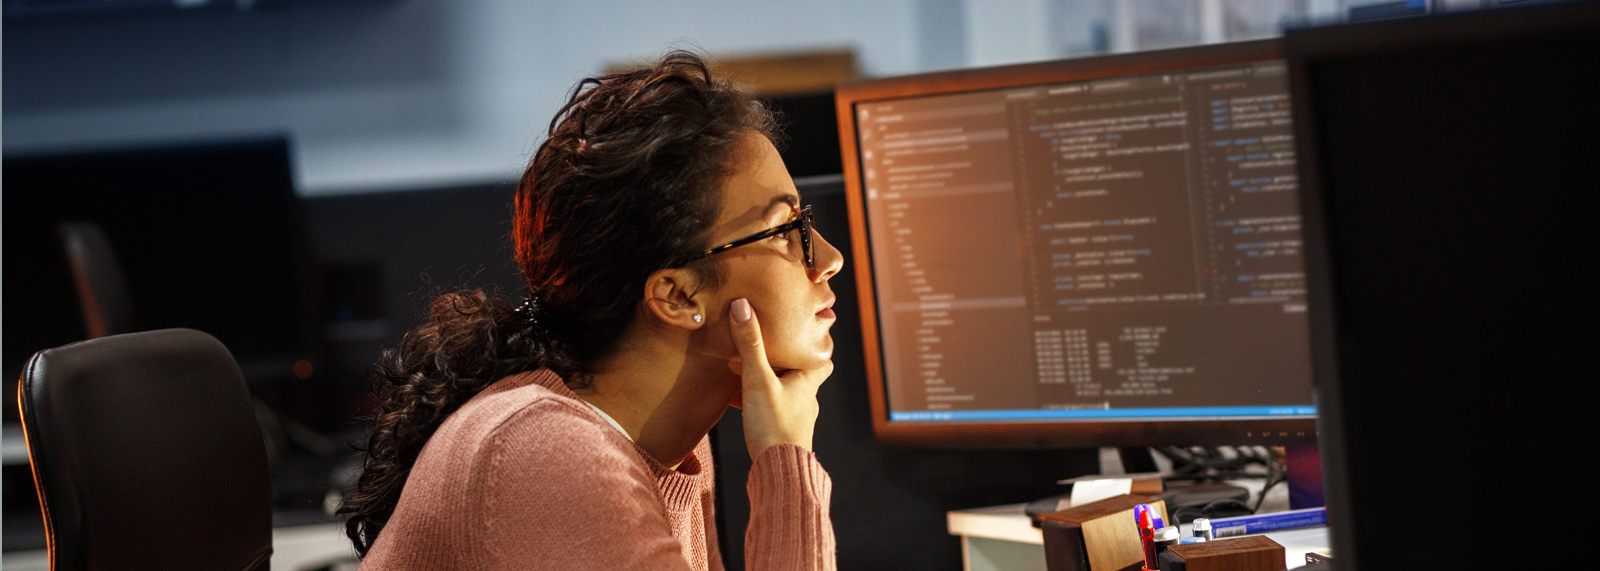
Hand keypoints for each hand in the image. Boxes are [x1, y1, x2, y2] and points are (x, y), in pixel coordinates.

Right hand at [728, 298, 831, 458]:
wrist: (778, 473)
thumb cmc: (774, 426)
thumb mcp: (758, 380)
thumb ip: (750, 345)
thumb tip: (742, 306)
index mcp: (807, 383)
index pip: (822, 360)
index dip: (816, 347)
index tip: (803, 334)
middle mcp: (806, 400)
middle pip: (803, 376)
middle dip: (788, 365)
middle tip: (770, 351)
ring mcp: (796, 420)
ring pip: (787, 395)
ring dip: (773, 385)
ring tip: (750, 374)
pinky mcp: (783, 435)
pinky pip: (774, 413)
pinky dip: (763, 405)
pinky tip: (745, 405)